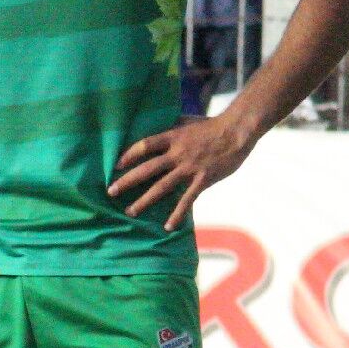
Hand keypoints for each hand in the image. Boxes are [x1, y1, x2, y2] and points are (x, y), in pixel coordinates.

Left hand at [108, 115, 255, 229]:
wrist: (237, 131)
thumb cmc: (213, 125)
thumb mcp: (188, 120)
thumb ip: (172, 125)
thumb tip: (157, 124)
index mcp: (173, 136)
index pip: (145, 145)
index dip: (129, 155)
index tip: (116, 165)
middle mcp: (177, 153)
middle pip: (147, 169)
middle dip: (128, 181)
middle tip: (111, 191)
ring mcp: (189, 168)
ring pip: (162, 187)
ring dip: (144, 200)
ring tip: (130, 212)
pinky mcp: (202, 180)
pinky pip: (187, 200)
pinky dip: (176, 215)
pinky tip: (167, 226)